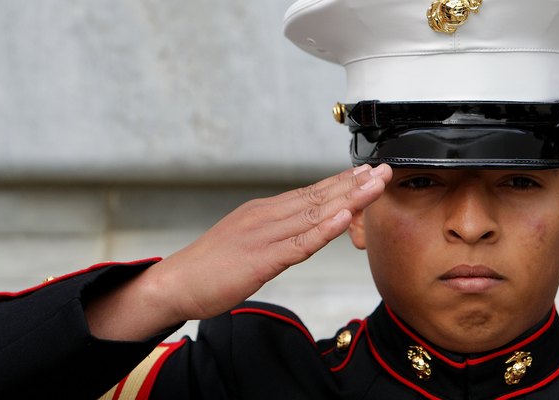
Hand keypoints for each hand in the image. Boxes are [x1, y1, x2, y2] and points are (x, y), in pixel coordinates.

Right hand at [85, 164, 391, 339]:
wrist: (175, 282)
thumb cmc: (210, 267)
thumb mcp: (248, 242)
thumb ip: (276, 234)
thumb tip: (301, 230)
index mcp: (264, 211)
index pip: (310, 193)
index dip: (341, 183)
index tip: (366, 173)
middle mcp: (268, 215)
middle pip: (319, 196)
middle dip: (354, 183)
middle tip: (383, 169)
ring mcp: (266, 234)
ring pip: (315, 213)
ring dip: (348, 198)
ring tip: (375, 185)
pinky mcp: (263, 258)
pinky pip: (301, 242)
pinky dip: (324, 228)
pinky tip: (344, 216)